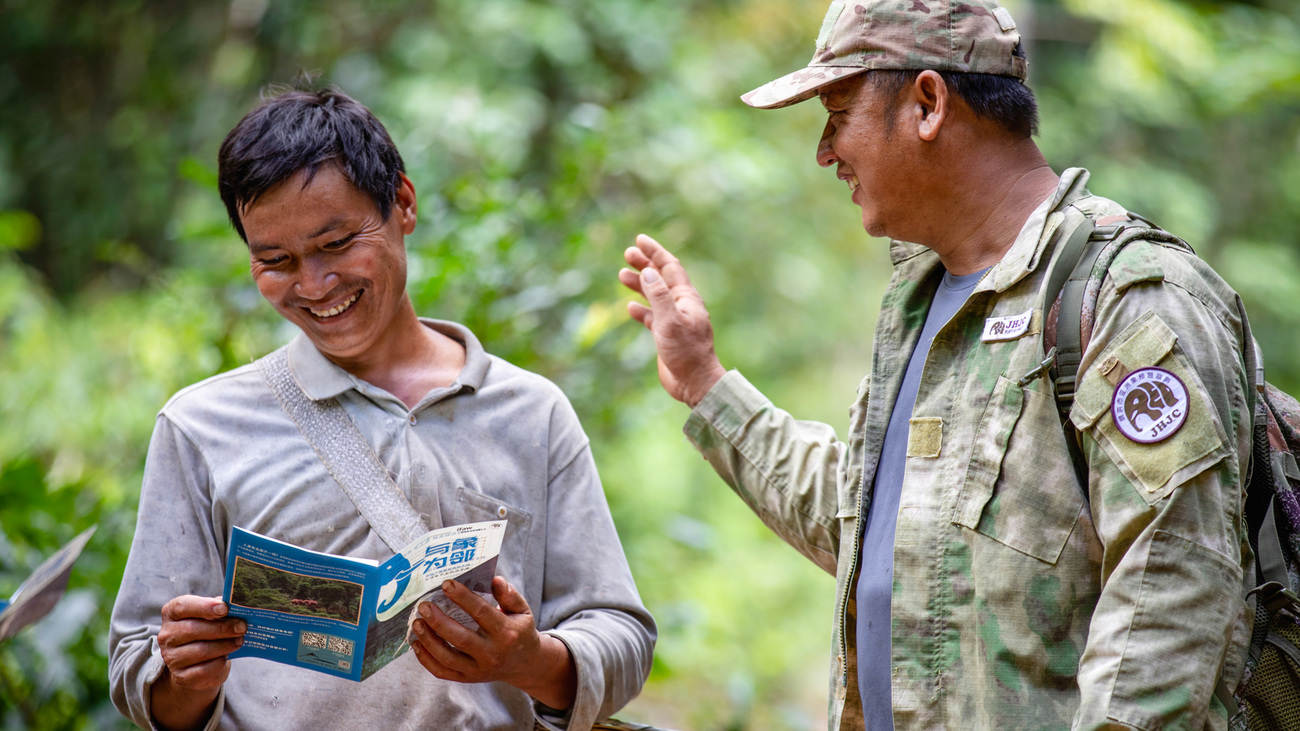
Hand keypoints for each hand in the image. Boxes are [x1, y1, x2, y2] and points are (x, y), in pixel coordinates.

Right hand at [151, 595, 245, 729]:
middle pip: (194, 629)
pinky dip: (220, 662)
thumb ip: (220, 608)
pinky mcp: (181, 677)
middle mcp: (167, 635)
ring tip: (239, 641)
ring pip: (201, 650)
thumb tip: (237, 605)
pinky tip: (226, 657)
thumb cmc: (207, 632)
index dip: (205, 606)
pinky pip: (204, 670)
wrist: (197, 665)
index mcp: (171, 613)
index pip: (182, 606)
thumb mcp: (211, 616)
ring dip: (225, 645)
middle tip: (242, 626)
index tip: (225, 608)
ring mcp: (172, 658)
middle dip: (222, 627)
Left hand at [410, 577, 576, 710]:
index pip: (481, 613)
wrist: (524, 664)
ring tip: (416, 623)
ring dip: (428, 640)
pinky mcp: (467, 678)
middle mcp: (492, 653)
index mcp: (506, 633)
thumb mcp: (522, 611)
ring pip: (447, 658)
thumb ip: (509, 595)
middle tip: (423, 606)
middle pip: (461, 638)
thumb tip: (495, 580)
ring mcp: (478, 669)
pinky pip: (442, 672)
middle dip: (439, 621)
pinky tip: (417, 643)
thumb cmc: (520, 631)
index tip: (446, 584)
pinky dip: (426, 660)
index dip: (463, 597)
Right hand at [619, 234, 727, 406]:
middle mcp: (682, 305)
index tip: (639, 240)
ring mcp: (674, 320)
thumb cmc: (687, 352)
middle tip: (626, 254)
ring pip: (655, 296)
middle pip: (661, 278)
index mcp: (687, 298)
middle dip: (645, 264)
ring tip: (621, 274)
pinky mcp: (667, 335)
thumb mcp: (670, 321)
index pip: (670, 267)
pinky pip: (652, 317)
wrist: (696, 383)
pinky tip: (629, 307)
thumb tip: (648, 272)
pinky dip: (641, 309)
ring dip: (640, 284)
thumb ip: (659, 295)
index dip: (655, 252)